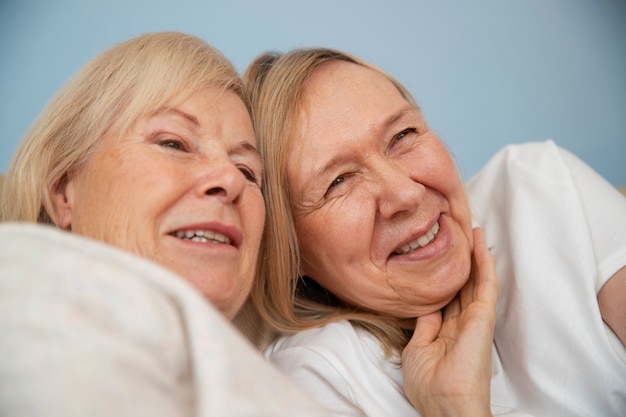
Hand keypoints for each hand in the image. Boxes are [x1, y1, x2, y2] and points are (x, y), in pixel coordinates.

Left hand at [401, 227, 496, 416]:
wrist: (445, 403)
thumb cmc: (429, 385)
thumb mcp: (417, 350)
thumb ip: (424, 324)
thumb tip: (426, 305)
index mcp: (445, 332)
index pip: (445, 298)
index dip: (442, 278)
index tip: (435, 257)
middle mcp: (461, 323)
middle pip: (461, 285)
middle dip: (459, 261)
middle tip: (455, 234)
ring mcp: (474, 319)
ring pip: (475, 279)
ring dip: (474, 255)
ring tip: (470, 230)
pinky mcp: (483, 317)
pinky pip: (485, 284)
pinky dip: (484, 262)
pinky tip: (479, 243)